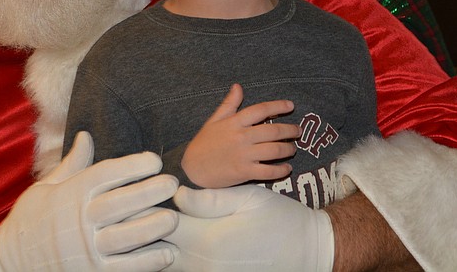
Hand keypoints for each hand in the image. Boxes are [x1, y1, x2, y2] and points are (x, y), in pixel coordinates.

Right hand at [0, 131, 178, 271]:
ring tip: (174, 216)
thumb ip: (73, 164)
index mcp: (71, 195)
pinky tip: (168, 252)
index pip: (105, 175)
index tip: (154, 160)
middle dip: (149, 192)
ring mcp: (86, 249)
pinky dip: (148, 261)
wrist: (10, 262)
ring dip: (153, 226)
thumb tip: (86, 135)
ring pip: (126, 237)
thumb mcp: (46, 187)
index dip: (131, 166)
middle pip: (120, 203)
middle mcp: (80, 221)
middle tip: (173, 183)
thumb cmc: (31, 219)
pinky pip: (125, 267)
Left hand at [166, 184, 333, 270]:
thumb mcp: (247, 199)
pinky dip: (178, 258)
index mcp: (209, 239)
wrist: (307, 252)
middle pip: (158, 249)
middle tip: (149, 208)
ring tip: (164, 223)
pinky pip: (187, 271)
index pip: (161, 223)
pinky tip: (183, 242)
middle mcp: (204, 266)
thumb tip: (175, 195)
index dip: (151, 206)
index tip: (150, 193)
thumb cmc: (279, 219)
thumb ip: (208, 199)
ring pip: (168, 263)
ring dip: (162, 244)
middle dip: (151, 228)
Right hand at [182, 83, 300, 187]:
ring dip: (288, 149)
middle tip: (298, 131)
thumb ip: (229, 104)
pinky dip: (281, 170)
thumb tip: (238, 86)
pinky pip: (268, 172)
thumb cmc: (204, 143)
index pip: (260, 110)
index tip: (290, 106)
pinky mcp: (244, 172)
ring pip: (274, 151)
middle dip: (289, 130)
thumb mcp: (214, 120)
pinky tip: (287, 168)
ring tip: (293, 148)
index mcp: (234, 122)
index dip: (277, 106)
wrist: (192, 168)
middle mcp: (241, 137)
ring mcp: (243, 155)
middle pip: (272, 131)